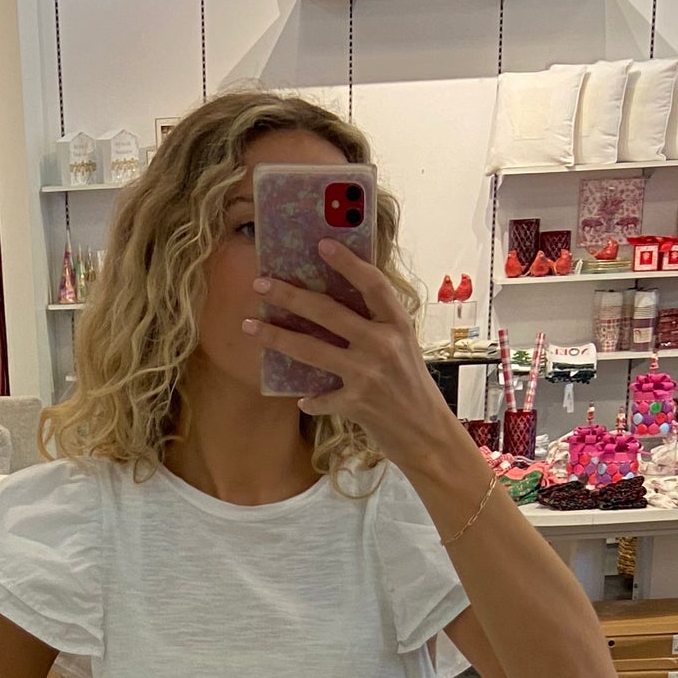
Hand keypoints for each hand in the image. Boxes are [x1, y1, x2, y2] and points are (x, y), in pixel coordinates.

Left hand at [246, 240, 458, 469]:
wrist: (428, 433)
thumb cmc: (412, 386)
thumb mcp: (404, 346)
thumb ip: (378, 325)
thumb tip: (336, 303)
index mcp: (397, 324)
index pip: (371, 283)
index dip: (347, 262)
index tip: (321, 244)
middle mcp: (382, 344)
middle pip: (328, 312)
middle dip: (290, 295)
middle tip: (261, 283)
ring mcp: (368, 374)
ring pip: (312, 350)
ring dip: (277, 337)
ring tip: (249, 326)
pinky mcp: (357, 404)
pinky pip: (321, 397)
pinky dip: (310, 400)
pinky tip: (300, 399)